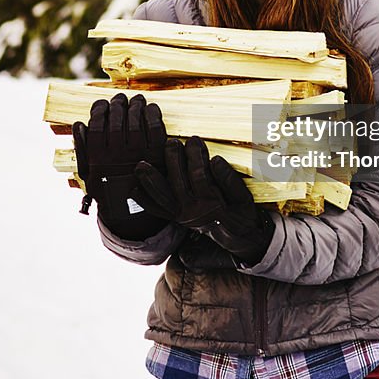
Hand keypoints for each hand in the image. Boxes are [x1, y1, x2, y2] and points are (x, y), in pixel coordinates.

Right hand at [72, 93, 172, 238]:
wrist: (132, 210)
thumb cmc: (107, 187)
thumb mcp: (88, 172)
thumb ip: (82, 147)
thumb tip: (79, 123)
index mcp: (98, 157)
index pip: (97, 123)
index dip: (100, 109)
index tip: (103, 104)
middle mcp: (117, 153)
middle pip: (117, 118)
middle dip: (118, 104)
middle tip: (121, 98)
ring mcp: (138, 153)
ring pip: (135, 120)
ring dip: (136, 106)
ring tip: (137, 100)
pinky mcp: (156, 154)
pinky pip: (155, 128)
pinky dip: (153, 115)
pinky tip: (151, 109)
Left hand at [149, 136, 273, 263]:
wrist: (238, 239)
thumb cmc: (241, 214)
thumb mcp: (244, 198)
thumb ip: (230, 180)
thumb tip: (216, 160)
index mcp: (212, 204)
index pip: (199, 175)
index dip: (196, 156)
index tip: (195, 139)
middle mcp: (193, 211)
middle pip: (178, 181)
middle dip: (174, 159)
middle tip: (172, 142)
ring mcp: (182, 216)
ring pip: (162, 196)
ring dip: (151, 179)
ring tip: (142, 164)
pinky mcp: (176, 218)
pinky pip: (157, 210)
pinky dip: (145, 200)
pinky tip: (134, 189)